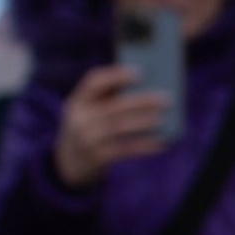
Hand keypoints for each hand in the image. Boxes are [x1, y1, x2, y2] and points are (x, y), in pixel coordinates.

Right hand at [53, 65, 170, 188]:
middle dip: (141, 101)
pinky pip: (124, 149)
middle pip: (113, 106)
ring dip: (143, 122)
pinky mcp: (97, 156)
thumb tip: (147, 87)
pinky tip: (160, 142)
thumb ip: (108, 97)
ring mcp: (87, 139)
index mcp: (78, 101)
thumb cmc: (89, 127)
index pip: (94, 82)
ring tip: (162, 118)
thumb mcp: (89, 110)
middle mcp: (80, 118)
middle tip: (165, 98)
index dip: (116, 75)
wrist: (69, 161)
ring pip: (119, 127)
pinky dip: (143, 145)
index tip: (140, 72)